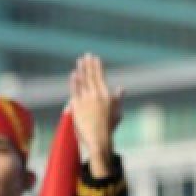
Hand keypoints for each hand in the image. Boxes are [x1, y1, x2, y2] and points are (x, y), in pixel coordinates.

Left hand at [69, 54, 121, 176]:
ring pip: (83, 81)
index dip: (97, 67)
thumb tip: (121, 88)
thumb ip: (117, 99)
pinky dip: (74, 81)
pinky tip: (74, 74)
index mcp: (106, 96)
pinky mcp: (77, 105)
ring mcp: (86, 100)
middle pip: (91, 76)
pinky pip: (75, 90)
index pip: (100, 77)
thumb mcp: (117, 112)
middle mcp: (96, 95)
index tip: (96, 58)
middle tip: (86, 55)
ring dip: (81, 69)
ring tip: (80, 61)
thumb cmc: (109, 128)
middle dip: (89, 64)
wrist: (98, 140)